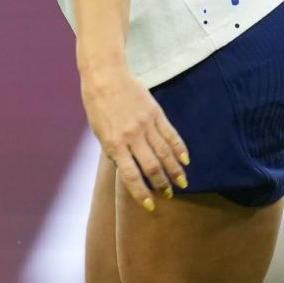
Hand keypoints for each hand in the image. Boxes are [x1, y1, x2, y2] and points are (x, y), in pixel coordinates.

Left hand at [81, 66, 188, 211]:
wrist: (105, 75)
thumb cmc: (98, 106)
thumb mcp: (99, 132)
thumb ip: (114, 151)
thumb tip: (130, 169)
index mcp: (114, 144)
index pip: (131, 176)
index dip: (141, 193)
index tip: (150, 206)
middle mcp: (131, 136)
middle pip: (152, 167)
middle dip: (162, 184)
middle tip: (169, 195)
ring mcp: (145, 124)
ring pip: (165, 153)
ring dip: (174, 171)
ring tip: (182, 183)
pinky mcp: (156, 113)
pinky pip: (171, 134)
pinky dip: (180, 149)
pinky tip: (186, 160)